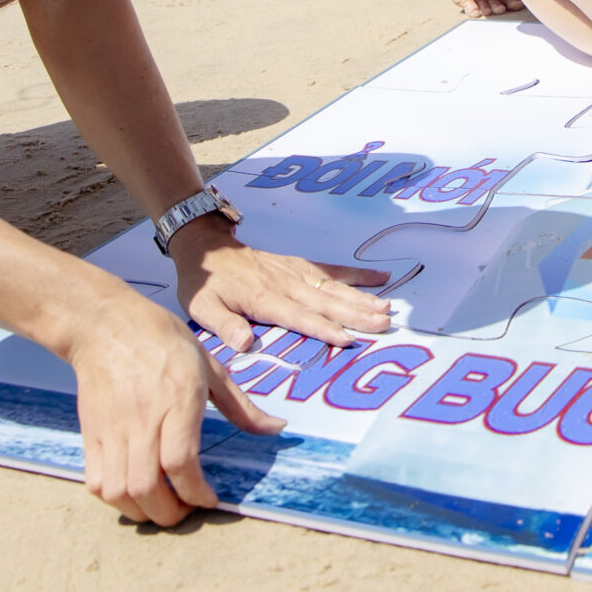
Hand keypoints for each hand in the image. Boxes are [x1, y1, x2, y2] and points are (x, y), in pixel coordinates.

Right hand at [68, 287, 284, 525]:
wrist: (106, 326)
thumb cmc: (162, 342)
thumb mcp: (210, 367)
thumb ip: (241, 406)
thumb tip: (276, 428)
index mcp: (177, 402)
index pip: (181, 462)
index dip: (195, 492)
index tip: (209, 499)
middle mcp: (142, 420)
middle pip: (146, 487)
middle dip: (169, 514)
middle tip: (185, 510)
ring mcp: (112, 429)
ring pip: (118, 491)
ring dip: (141, 511)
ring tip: (160, 505)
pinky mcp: (91, 433)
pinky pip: (95, 481)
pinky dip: (114, 498)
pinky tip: (133, 491)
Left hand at [170, 215, 393, 351]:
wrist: (208, 247)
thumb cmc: (206, 284)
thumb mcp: (203, 307)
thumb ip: (224, 325)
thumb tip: (244, 344)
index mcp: (264, 299)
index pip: (299, 317)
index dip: (323, 329)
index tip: (345, 339)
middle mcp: (286, 284)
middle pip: (327, 302)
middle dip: (356, 314)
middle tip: (383, 324)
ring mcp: (297, 272)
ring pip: (335, 287)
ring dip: (363, 298)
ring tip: (388, 309)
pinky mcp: (302, 265)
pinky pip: (333, 270)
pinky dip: (358, 274)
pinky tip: (381, 278)